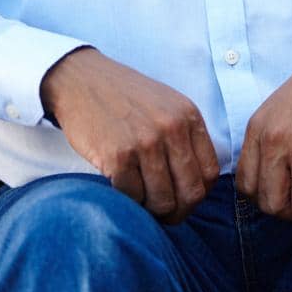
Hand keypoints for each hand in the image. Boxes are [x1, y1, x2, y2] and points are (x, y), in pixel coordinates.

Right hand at [40, 47, 219, 224]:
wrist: (81, 80)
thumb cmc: (124, 97)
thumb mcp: (166, 105)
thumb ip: (185, 137)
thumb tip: (198, 185)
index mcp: (188, 115)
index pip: (210, 173)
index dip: (198, 193)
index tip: (182, 197)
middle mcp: (171, 128)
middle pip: (191, 193)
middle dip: (178, 211)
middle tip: (162, 212)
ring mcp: (145, 142)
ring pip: (162, 201)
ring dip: (151, 209)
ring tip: (139, 197)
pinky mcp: (118, 156)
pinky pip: (133, 197)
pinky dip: (128, 200)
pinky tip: (121, 185)